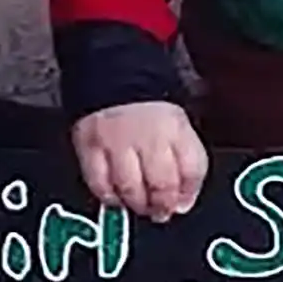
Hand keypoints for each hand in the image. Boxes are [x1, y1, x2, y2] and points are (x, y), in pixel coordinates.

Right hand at [71, 102, 208, 220]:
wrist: (113, 70)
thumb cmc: (148, 104)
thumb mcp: (177, 124)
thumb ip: (186, 160)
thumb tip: (184, 201)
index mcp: (176, 127)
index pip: (193, 169)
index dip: (189, 193)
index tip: (182, 203)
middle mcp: (149, 134)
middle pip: (163, 184)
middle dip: (163, 205)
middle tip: (160, 212)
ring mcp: (117, 141)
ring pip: (131, 188)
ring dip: (137, 205)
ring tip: (139, 206)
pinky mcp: (89, 145)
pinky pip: (99, 183)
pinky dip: (108, 196)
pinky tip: (115, 197)